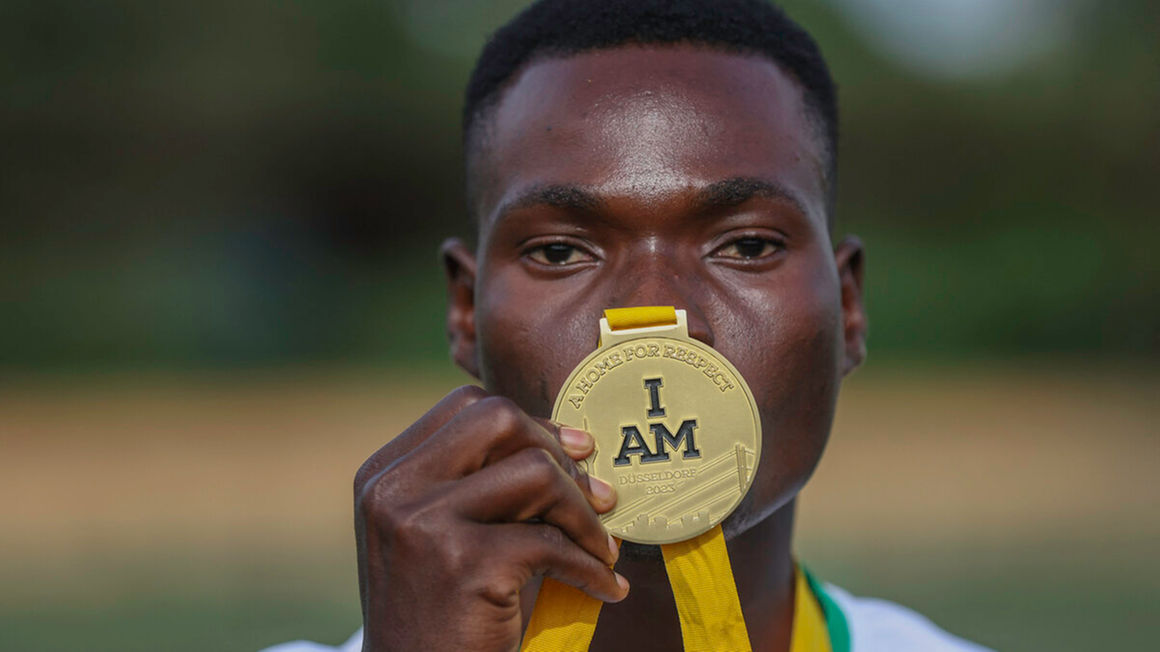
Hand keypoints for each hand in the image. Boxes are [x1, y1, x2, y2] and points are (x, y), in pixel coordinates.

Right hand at [354, 385, 627, 650]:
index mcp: (385, 475)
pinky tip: (604, 588)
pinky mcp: (461, 566)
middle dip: (558, 452)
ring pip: (535, 471)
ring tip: (603, 547)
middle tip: (596, 496)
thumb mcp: (442, 538)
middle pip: (498, 419)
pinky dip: (591, 566)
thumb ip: (481, 485)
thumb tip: (577, 444)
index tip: (575, 453)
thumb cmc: (444, 618)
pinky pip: (551, 541)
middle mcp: (395, 491)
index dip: (532, 424)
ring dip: (584, 512)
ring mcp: (423, 525)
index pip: (468, 406)